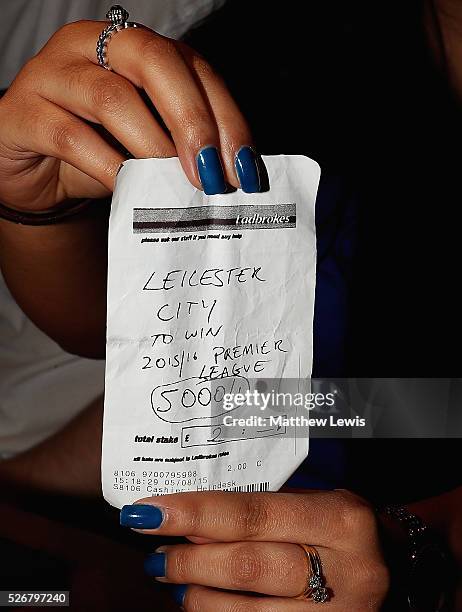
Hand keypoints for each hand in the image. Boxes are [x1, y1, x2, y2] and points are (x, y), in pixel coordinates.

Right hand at [0, 20, 257, 210]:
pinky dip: (107, 166)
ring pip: (111, 97)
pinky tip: (129, 189)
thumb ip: (183, 146)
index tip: (244, 167)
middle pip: (153, 62)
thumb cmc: (97, 152)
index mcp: (135, 47)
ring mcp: (53, 73)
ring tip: (175, 184)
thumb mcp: (146, 143)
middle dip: (192, 120)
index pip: (192, 67)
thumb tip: (233, 173)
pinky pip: (70, 136)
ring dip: (152, 146)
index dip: (225, 116)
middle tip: (210, 174)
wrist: (35, 170)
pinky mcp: (24, 111)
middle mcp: (94, 46)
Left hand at [120, 490, 389, 610]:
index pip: (252, 514)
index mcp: (339, 519)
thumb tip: (190, 525)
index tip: (150, 512)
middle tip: (157, 554)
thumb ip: (258, 513)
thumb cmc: (340, 530)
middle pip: (249, 567)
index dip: (194, 514)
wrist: (396, 568)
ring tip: (175, 581)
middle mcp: (346, 570)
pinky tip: (201, 606)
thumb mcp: (310, 505)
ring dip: (198, 598)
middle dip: (190, 562)